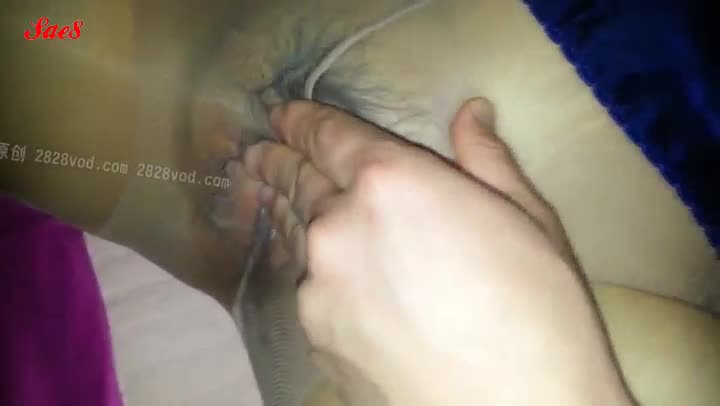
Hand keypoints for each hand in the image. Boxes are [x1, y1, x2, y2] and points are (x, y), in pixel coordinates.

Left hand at [242, 98, 633, 405]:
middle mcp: (338, 227)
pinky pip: (314, 291)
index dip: (302, 120)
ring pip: (303, 240)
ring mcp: (318, 287)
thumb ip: (485, 159)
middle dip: (278, 162)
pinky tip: (330, 276)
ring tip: (272, 197)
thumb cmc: (539, 311)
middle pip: (297, 183)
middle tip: (259, 152)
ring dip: (292, 215)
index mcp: (390, 183)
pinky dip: (319, 274)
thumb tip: (472, 113)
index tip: (281, 114)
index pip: (328, 136)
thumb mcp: (527, 219)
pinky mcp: (316, 337)